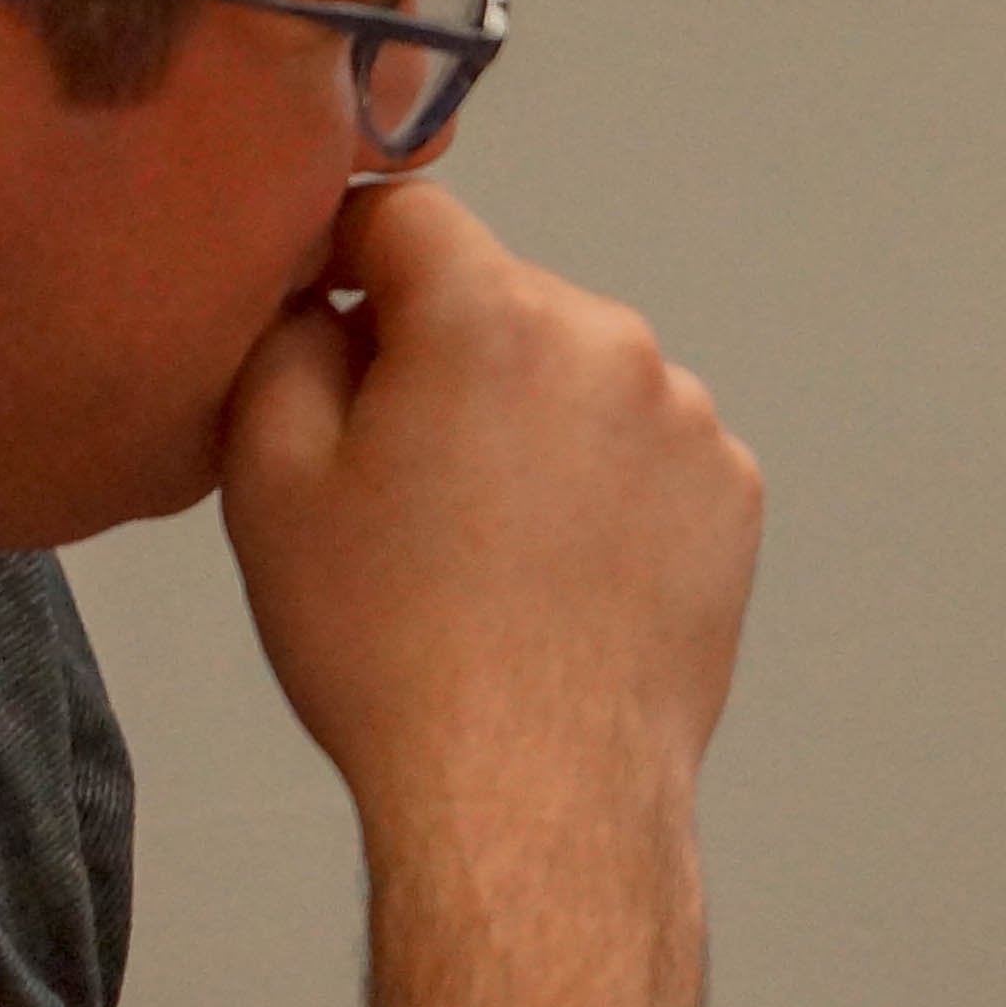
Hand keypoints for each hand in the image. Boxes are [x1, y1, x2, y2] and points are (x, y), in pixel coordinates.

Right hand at [217, 182, 764, 846]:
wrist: (532, 790)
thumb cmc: (385, 643)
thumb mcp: (270, 478)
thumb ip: (286, 343)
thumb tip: (328, 303)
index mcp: (495, 315)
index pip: (407, 215)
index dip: (348, 256)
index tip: (323, 319)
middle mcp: (613, 341)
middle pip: (501, 299)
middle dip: (442, 353)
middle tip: (393, 470)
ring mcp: (691, 418)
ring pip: (578, 375)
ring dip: (528, 417)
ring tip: (481, 540)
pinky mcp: (735, 492)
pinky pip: (644, 448)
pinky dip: (599, 481)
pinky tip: (555, 570)